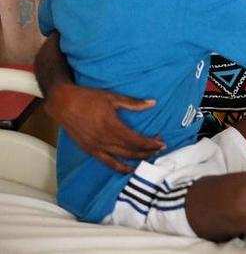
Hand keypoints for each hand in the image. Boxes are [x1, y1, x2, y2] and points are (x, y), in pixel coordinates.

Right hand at [44, 82, 163, 172]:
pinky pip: (106, 163)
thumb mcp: (112, 97)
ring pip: (120, 159)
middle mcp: (104, 139)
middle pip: (130, 151)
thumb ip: (133, 103)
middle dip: (147, 152)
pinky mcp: (89, 150)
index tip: (161, 142)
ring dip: (136, 161)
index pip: (136, 140)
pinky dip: (118, 167)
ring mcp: (96, 147)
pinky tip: (127, 169)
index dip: (150, 143)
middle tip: (159, 149)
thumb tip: (152, 103)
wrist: (63, 103)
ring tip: (148, 158)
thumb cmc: (88, 98)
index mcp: (111, 126)